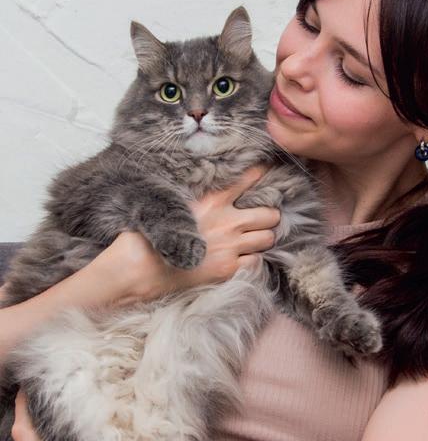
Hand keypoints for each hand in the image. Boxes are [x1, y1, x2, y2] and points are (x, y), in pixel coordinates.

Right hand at [107, 166, 280, 301]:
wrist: (143, 266)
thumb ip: (205, 197)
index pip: (250, 178)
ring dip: (263, 238)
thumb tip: (221, 189)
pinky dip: (252, 259)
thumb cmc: (156, 232)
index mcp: (214, 200)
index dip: (265, 174)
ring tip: (253, 239)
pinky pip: (257, 260)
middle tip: (262, 219)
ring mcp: (231, 246)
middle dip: (270, 216)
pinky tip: (241, 257)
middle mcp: (227, 221)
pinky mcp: (229, 268)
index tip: (272, 171)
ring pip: (269, 238)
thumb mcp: (179, 204)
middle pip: (270, 214)